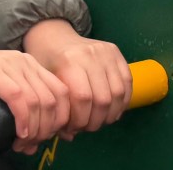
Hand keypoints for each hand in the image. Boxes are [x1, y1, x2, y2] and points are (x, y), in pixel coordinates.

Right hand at [0, 34, 69, 153]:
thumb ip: (15, 112)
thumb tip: (30, 142)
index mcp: (29, 65)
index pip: (62, 93)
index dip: (62, 120)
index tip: (48, 139)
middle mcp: (23, 61)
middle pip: (55, 100)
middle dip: (49, 129)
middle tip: (31, 145)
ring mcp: (8, 65)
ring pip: (39, 101)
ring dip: (36, 129)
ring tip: (22, 144)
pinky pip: (18, 98)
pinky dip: (24, 120)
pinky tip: (19, 133)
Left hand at [22, 20, 131, 139]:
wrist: (54, 36)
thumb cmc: (46, 62)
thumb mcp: (44, 82)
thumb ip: (56, 109)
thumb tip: (70, 137)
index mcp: (69, 61)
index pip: (83, 98)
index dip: (81, 120)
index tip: (73, 129)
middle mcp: (90, 54)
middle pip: (103, 98)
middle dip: (96, 120)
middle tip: (87, 128)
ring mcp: (105, 51)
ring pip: (118, 93)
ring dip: (111, 114)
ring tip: (100, 120)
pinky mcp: (115, 51)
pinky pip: (127, 82)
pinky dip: (122, 101)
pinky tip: (112, 110)